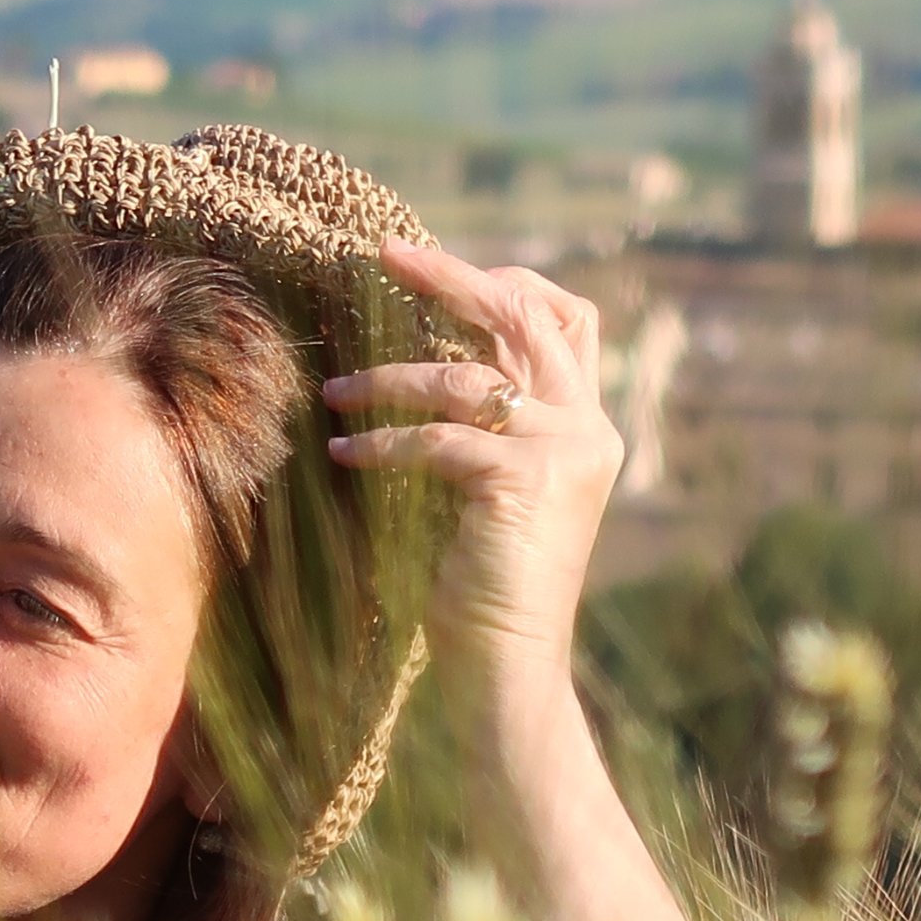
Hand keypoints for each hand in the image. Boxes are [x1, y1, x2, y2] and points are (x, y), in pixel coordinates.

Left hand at [323, 238, 624, 708]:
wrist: (509, 668)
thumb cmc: (483, 588)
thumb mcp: (486, 490)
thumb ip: (478, 429)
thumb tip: (414, 362)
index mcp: (586, 426)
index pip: (566, 319)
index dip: (504, 283)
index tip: (432, 267)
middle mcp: (586, 429)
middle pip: (523, 315)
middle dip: (449, 276)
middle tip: (383, 253)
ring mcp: (562, 452)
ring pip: (465, 375)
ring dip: (387, 376)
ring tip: (334, 391)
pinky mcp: (522, 481)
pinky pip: (435, 439)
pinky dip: (381, 442)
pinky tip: (343, 453)